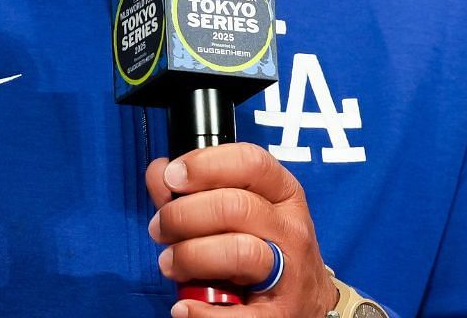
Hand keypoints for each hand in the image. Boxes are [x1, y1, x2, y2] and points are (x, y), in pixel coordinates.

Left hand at [146, 142, 338, 316]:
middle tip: (160, 228)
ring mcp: (288, 273)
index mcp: (284, 195)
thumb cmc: (267, 250)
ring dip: (190, 257)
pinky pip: (238, 314)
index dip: (207, 165)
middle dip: (184, 215)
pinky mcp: (276, 315)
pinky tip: (184, 307)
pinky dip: (202, 312)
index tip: (173, 176)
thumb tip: (159, 171)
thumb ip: (196, 193)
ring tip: (170, 264)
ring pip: (239, 251)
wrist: (307, 302)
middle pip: (236, 207)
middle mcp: (290, 229)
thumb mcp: (244, 212)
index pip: (252, 164)